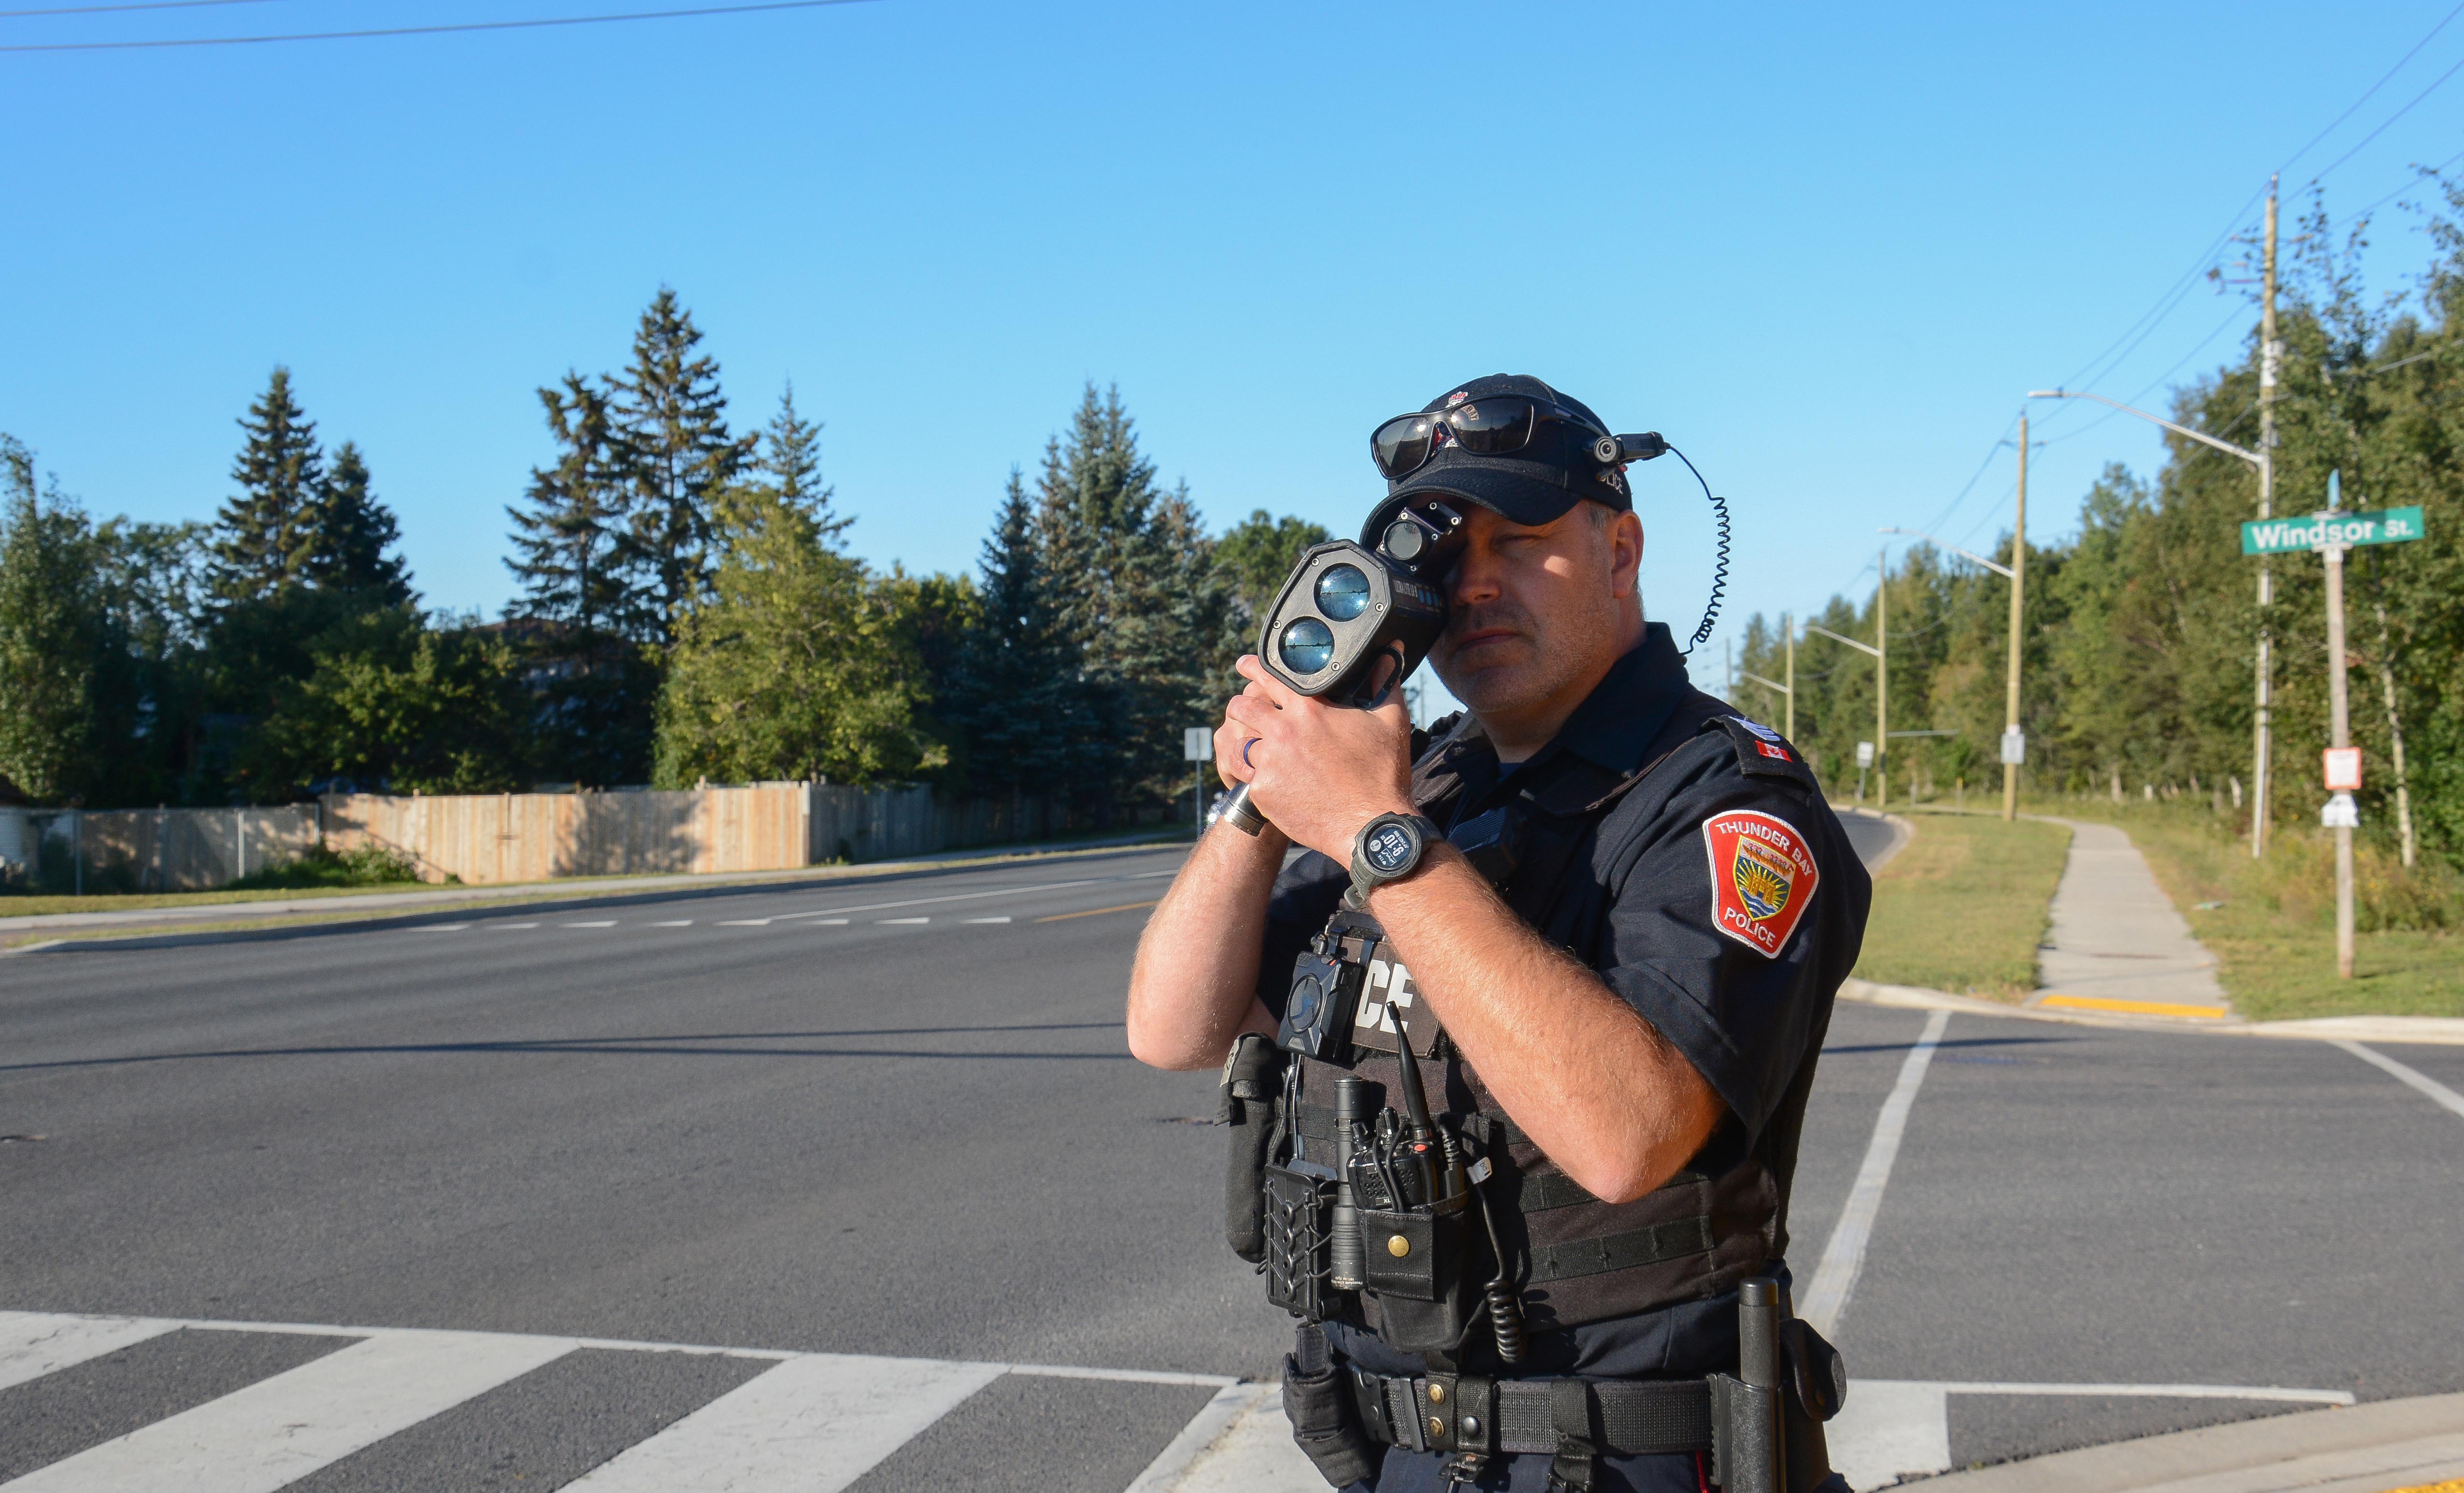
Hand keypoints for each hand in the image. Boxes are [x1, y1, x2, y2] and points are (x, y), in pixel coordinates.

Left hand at [1221, 654, 1416, 863]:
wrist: (1370, 827)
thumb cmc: (1383, 773)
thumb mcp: (1391, 721)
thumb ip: (1384, 682)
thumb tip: (1390, 653)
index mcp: (1309, 709)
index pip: (1269, 676)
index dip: (1252, 667)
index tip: (1243, 664)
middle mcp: (1282, 732)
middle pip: (1242, 708)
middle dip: (1239, 705)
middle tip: (1241, 708)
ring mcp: (1269, 764)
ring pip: (1239, 743)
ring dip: (1243, 741)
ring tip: (1249, 744)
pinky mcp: (1263, 792)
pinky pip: (1245, 776)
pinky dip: (1250, 773)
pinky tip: (1259, 775)